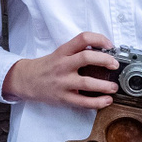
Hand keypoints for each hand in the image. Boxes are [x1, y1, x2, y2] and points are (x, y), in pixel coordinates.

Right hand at [2, 32, 118, 108]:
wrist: (26, 80)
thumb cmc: (47, 66)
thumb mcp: (60, 53)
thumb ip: (77, 51)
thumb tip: (104, 51)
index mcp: (63, 51)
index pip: (83, 38)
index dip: (99, 39)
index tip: (110, 45)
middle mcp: (63, 65)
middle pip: (87, 57)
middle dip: (106, 60)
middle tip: (115, 65)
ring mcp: (62, 82)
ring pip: (87, 82)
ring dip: (105, 85)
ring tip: (114, 87)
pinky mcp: (63, 97)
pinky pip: (83, 102)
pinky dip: (98, 102)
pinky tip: (106, 100)